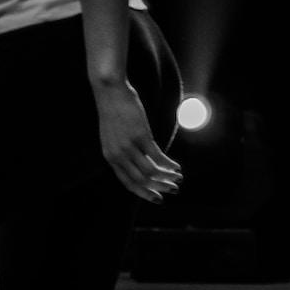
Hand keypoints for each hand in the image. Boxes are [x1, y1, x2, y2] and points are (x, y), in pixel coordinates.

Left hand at [94, 79, 184, 203]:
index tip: (158, 199)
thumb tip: (141, 164)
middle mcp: (117, 155)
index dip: (144, 193)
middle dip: (160, 188)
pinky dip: (169, 165)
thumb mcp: (114, 136)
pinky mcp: (140, 136)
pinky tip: (177, 166)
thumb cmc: (114, 112)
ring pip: (151, 172)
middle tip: (174, 190)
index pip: (127, 183)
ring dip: (168, 178)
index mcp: (110, 156)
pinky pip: (158, 157)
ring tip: (179, 178)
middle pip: (141, 181)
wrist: (110, 90)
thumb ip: (123, 152)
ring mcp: (128, 146)